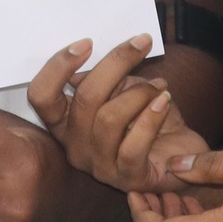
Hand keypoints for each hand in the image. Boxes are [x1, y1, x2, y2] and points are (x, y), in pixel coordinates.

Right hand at [28, 36, 209, 191]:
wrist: (181, 154)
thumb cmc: (147, 119)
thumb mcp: (123, 90)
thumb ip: (106, 77)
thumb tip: (93, 56)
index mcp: (65, 124)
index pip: (41, 96)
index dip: (58, 66)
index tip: (87, 43)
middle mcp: (75, 147)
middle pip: (84, 99)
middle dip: (116, 64)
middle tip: (141, 43)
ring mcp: (99, 166)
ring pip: (109, 118)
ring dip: (140, 93)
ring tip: (159, 86)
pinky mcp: (127, 178)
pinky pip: (134, 145)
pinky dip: (152, 116)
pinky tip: (164, 101)